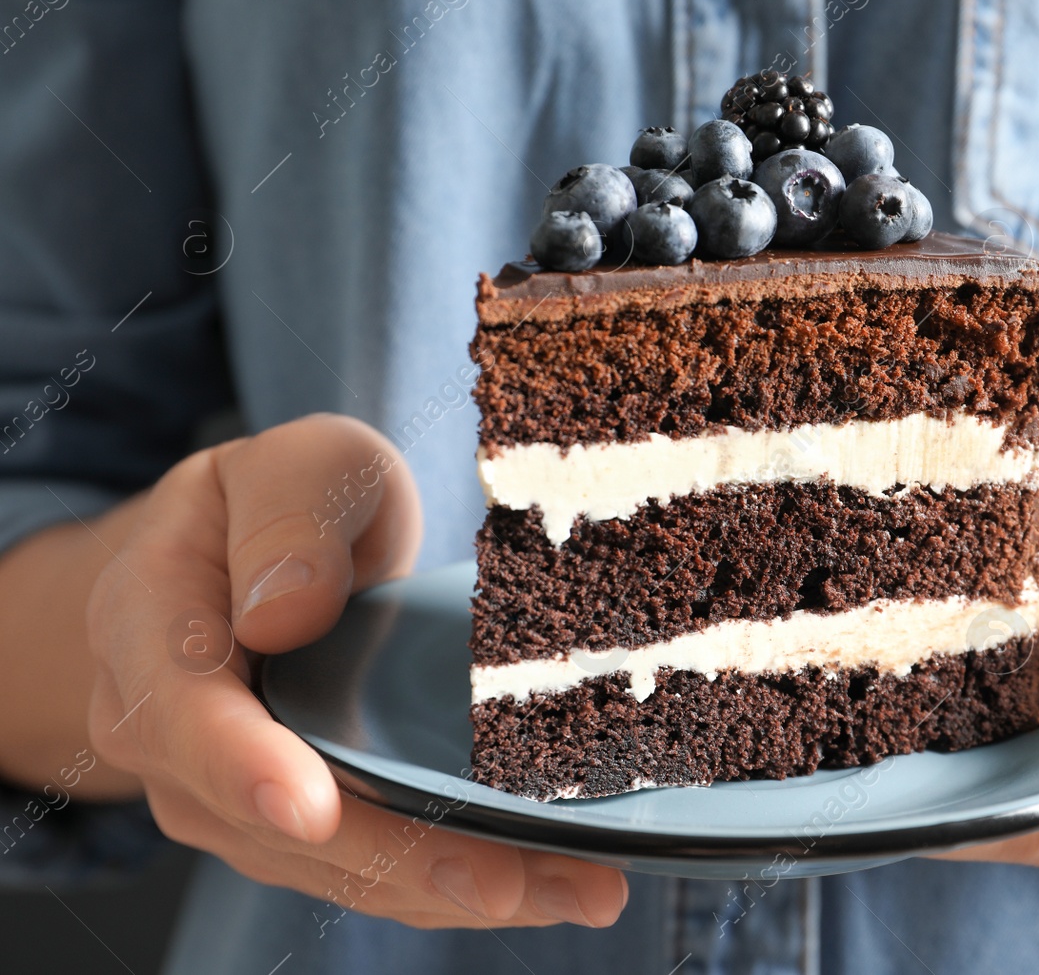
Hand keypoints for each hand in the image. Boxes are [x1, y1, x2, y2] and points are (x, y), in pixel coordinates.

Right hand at [85, 414, 627, 927]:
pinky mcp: (294, 823)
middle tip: (506, 882)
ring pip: (332, 864)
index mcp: (148, 625)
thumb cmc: (284, 500)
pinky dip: (456, 880)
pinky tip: (551, 884)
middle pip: (270, 821)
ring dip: (448, 888)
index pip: (182, 711)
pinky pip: (369, 866)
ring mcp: (226, 792)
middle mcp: (169, 732)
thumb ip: (288, 515)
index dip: (244, 766)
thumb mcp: (299, 464)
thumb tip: (283, 611)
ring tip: (573, 891)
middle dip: (394, 859)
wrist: (250, 556)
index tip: (311, 810)